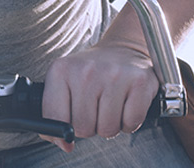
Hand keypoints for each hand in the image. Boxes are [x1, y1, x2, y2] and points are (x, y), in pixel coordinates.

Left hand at [40, 43, 159, 151]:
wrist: (124, 49)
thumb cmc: (92, 72)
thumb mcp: (64, 83)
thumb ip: (55, 115)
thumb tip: (64, 145)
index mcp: (61, 70)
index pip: (54, 117)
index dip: (61, 132)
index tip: (68, 132)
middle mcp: (86, 71)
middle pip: (83, 127)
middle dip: (89, 127)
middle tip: (95, 109)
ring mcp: (114, 75)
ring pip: (107, 129)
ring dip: (110, 125)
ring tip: (110, 105)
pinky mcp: (139, 82)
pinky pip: (131, 123)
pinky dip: (129, 122)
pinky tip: (125, 104)